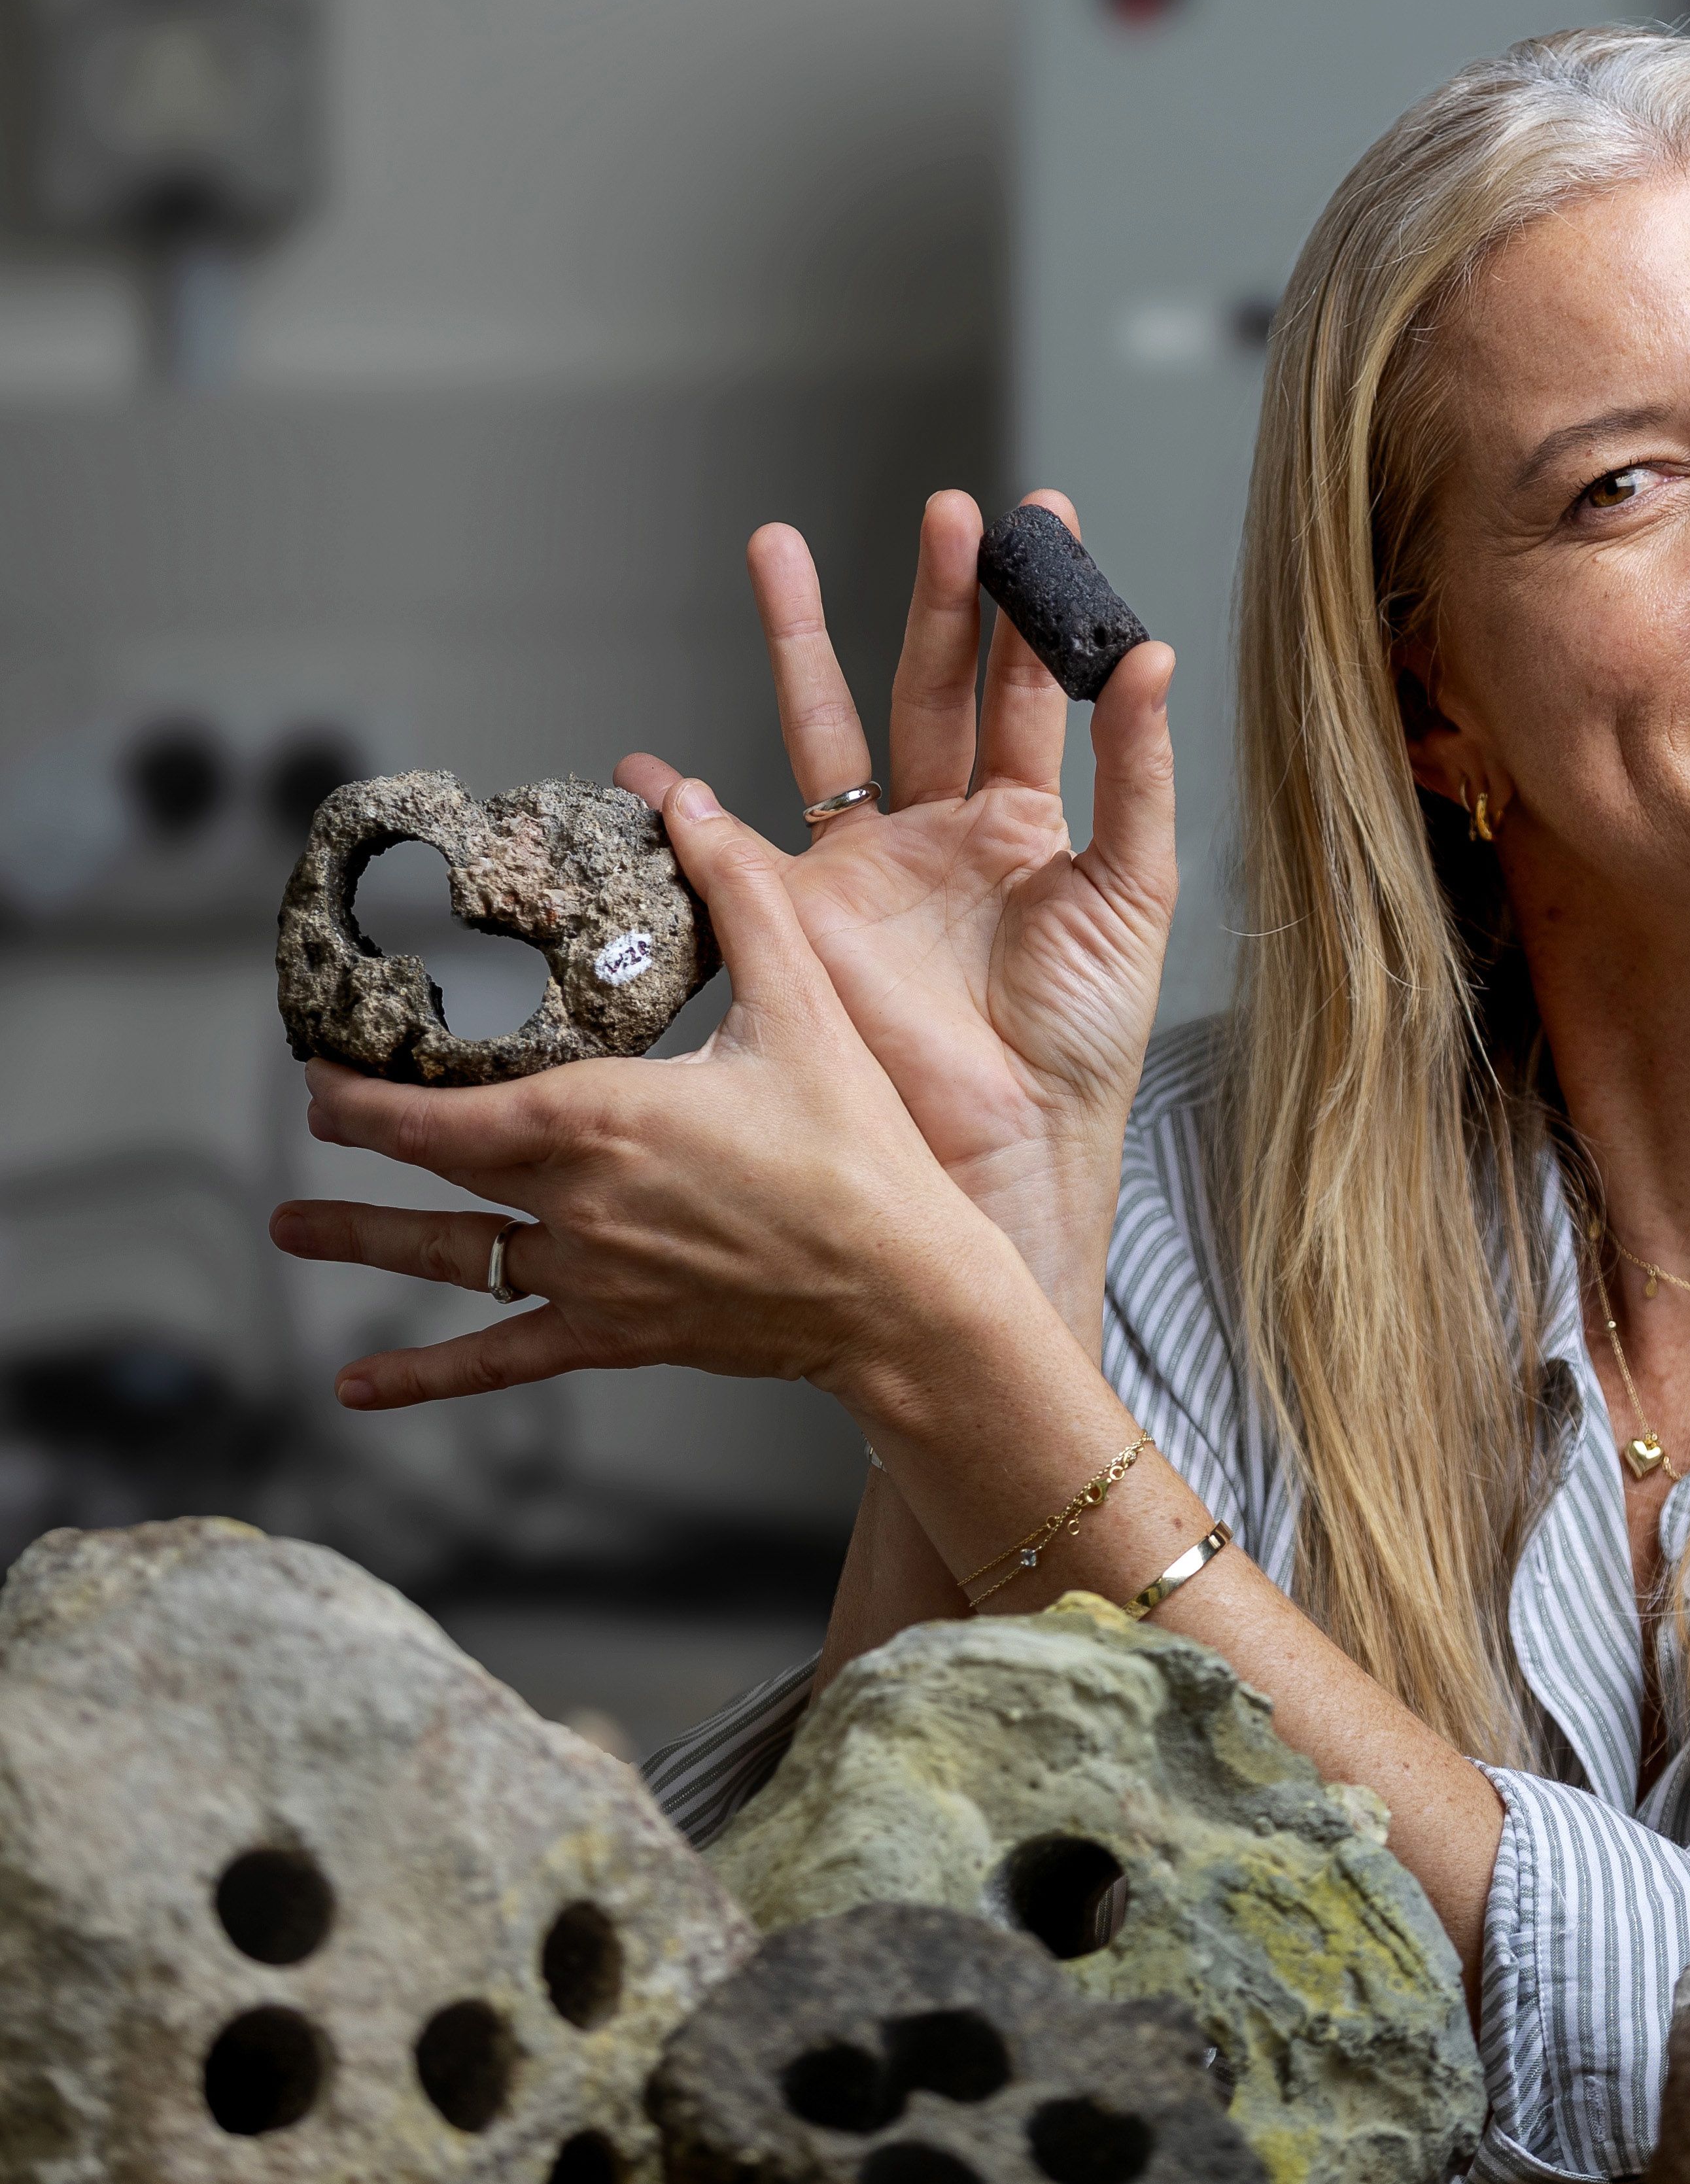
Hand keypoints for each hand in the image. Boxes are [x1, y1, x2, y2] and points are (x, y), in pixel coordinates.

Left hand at [274, 784, 1021, 1419]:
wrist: (905, 1293)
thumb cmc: (860, 1152)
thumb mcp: (801, 1006)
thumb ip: (737, 895)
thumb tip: (685, 798)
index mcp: (602, 1118)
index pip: (442, 1108)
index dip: (363, 1089)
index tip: (323, 1061)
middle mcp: (577, 1203)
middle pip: (439, 1166)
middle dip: (365, 1133)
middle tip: (317, 1107)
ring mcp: (589, 1278)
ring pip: (454, 1258)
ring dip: (366, 1238)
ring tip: (290, 1230)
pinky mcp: (616, 1334)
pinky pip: (502, 1358)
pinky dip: (424, 1375)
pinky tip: (359, 1385)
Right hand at [617, 501, 1172, 1344]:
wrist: (1013, 1147)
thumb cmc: (1082, 1041)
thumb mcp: (1132, 892)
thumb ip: (1139, 774)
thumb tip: (1155, 656)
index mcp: (1026, 820)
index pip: (1027, 686)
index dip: (1029, 605)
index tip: (1034, 516)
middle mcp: (943, 830)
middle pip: (931, 681)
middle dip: (934, 592)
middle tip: (942, 510)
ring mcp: (868, 867)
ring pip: (828, 726)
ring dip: (801, 637)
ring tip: (775, 547)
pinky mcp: (802, 915)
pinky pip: (731, 846)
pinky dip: (683, 804)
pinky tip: (651, 764)